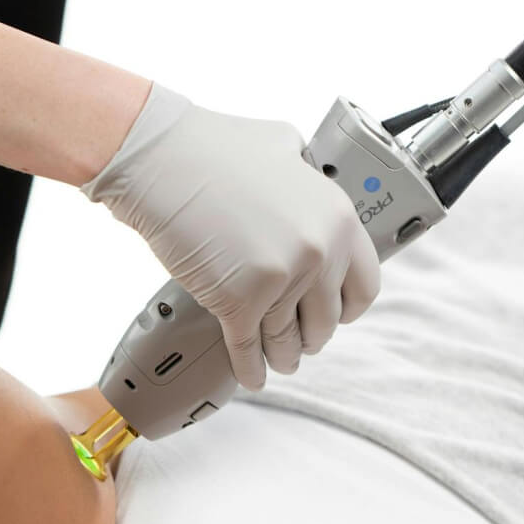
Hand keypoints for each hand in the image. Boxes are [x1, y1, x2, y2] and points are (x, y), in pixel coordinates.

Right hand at [83, 83, 380, 390]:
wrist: (159, 157)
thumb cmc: (209, 148)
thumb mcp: (284, 148)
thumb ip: (307, 180)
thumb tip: (308, 197)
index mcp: (337, 217)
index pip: (365, 285)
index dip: (348, 306)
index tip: (338, 314)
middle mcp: (318, 250)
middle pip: (326, 319)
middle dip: (312, 335)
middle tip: (301, 339)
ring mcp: (282, 278)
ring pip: (287, 339)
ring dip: (282, 355)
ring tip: (278, 360)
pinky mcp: (240, 300)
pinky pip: (248, 348)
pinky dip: (249, 367)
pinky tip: (251, 375)